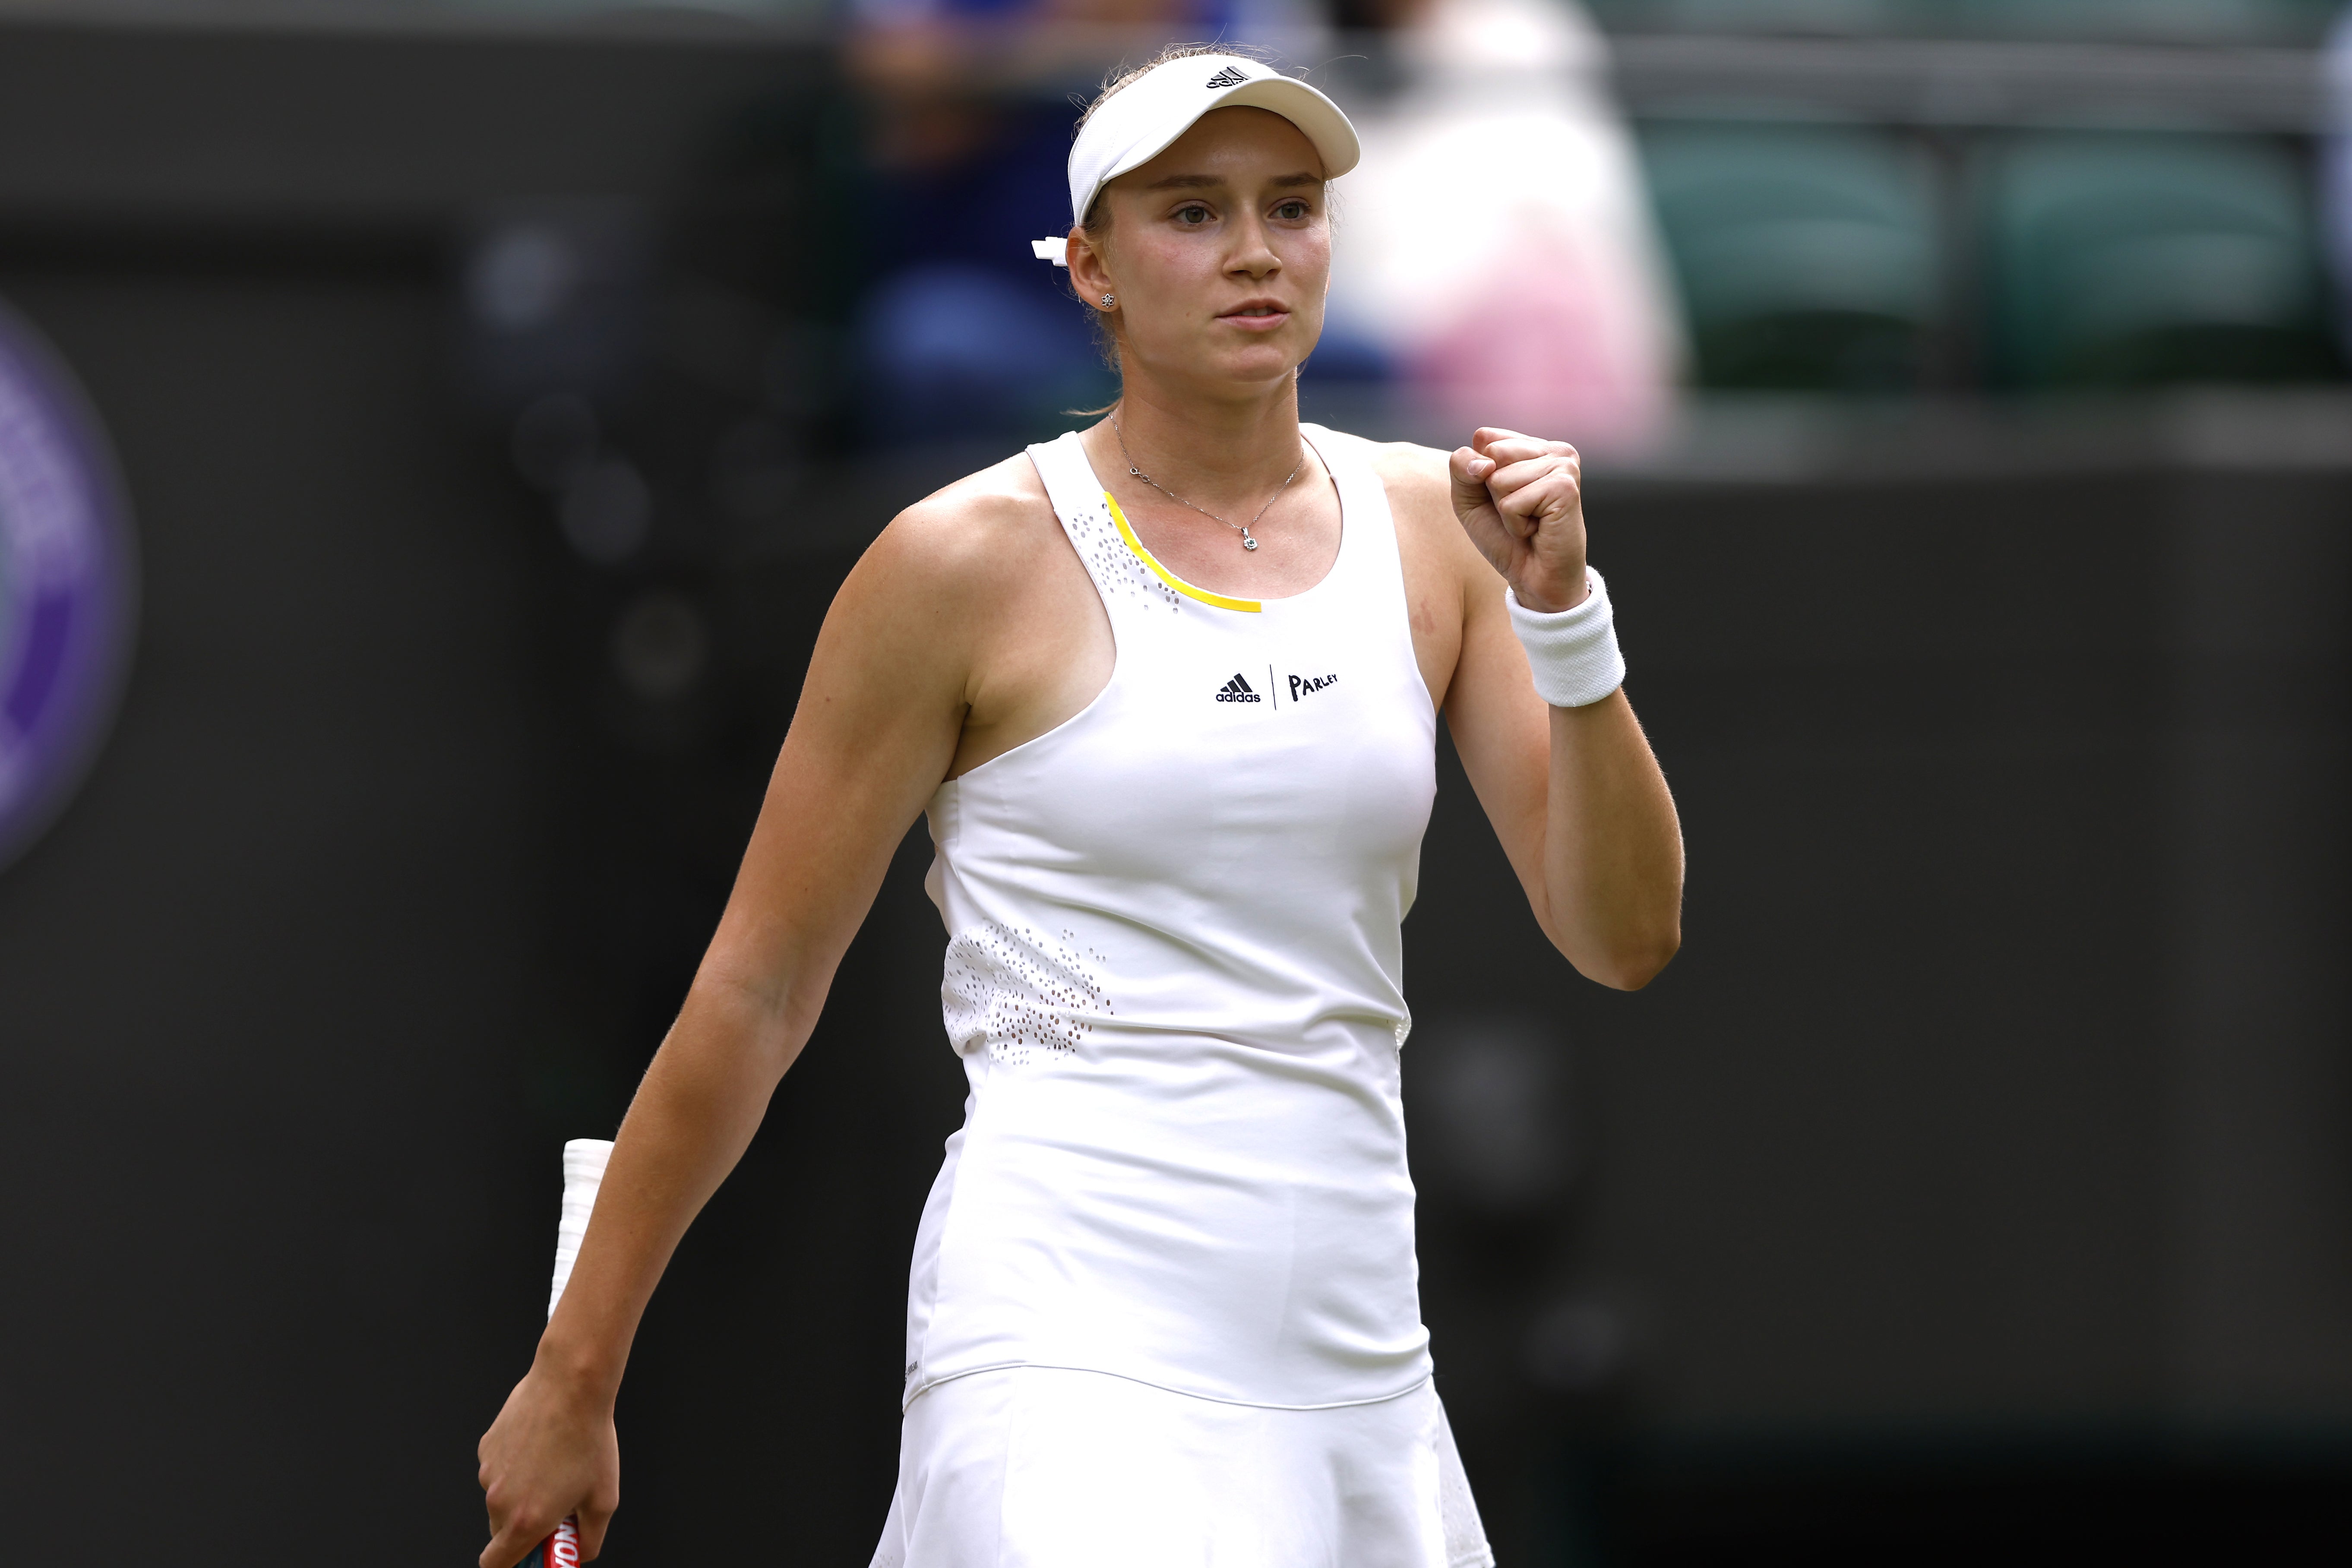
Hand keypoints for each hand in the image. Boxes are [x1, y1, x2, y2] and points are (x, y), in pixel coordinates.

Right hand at [477, 1358, 619, 1566]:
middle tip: (560, 1506)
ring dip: (523, 1492)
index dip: (515, 1565)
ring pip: (503, 1498)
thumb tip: (580, 1552)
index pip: (496, 1564)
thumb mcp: (604, 1500)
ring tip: (557, 1464)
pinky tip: (543, 1443)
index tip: (536, 1553)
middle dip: (526, 1526)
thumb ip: (589, 1539)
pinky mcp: (487, 1446)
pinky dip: (517, 1465)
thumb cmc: (590, 1439)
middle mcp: (499, 1501)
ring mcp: (489, 1472)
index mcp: (525, 1521)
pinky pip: (500, 1468)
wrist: (570, 1385)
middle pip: (502, 1532)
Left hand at [1449, 428, 1587, 612]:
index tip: (1503, 498)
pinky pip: (1512, 502)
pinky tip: (1537, 529)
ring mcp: (1563, 465)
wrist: (1534, 578)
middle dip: (1493, 491)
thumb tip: (1486, 464)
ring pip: (1500, 478)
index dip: (1479, 474)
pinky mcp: (1565, 487)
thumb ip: (1462, 468)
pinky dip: (1515, 523)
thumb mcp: (1469, 498)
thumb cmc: (1504, 537)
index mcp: (1533, 445)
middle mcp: (1553, 450)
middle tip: (1518, 512)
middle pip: (1492, 453)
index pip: (1484, 437)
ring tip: (1529, 522)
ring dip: (1506, 510)